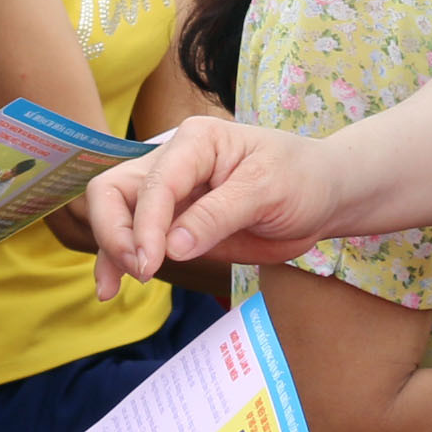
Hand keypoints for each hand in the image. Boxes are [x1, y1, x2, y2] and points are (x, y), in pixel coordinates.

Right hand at [81, 114, 342, 296]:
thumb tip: (173, 246)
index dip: (146, 224)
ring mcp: (169, 195)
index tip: (150, 263)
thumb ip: (219, 215)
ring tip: (112, 289)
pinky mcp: (173, 225)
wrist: (320, 196)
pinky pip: (134, 238)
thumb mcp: (266, 191)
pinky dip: (118, 260)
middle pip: (115, 190)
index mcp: (195, 142)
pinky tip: (110, 286)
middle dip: (116, 231)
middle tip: (140, 270)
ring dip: (110, 249)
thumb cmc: (300, 179)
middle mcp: (173, 163)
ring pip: (116, 214)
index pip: (155, 183)